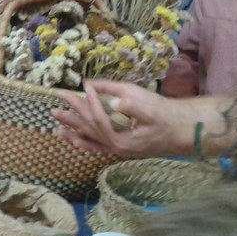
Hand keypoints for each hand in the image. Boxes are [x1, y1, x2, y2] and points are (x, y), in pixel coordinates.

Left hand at [52, 80, 235, 157]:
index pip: (97, 119)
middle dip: (71, 117)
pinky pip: (97, 147)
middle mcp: (115, 147)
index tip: (84, 87)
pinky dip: (85, 142)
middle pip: (88, 130)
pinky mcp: (122, 148)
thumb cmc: (167, 116)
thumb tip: (104, 93)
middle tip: (53, 108)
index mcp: (121, 139)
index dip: (89, 102)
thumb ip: (126, 100)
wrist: (183, 132)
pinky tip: (75, 140)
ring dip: (72, 132)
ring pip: (89, 140)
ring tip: (55, 128)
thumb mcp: (148, 105)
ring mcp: (117, 149)